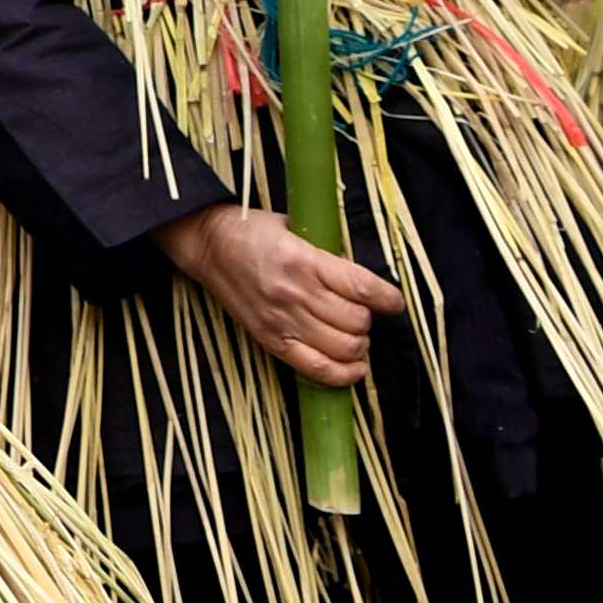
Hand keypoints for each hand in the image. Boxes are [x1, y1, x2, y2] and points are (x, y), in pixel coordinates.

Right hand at [163, 200, 402, 387]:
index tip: (394, 301)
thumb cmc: (252, 232)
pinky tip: (354, 366)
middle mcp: (295, 294)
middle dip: (368, 320)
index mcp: (302, 259)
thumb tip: (364, 283)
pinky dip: (344, 374)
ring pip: (344, 347)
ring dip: (359, 344)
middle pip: (356, 321)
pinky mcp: (272, 341)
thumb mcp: (295, 228)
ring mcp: (282, 321)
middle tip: (362, 312)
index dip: (387, 298)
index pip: (361, 287)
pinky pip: (318, 370)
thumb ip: (329, 255)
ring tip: (353, 334)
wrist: (208, 245)